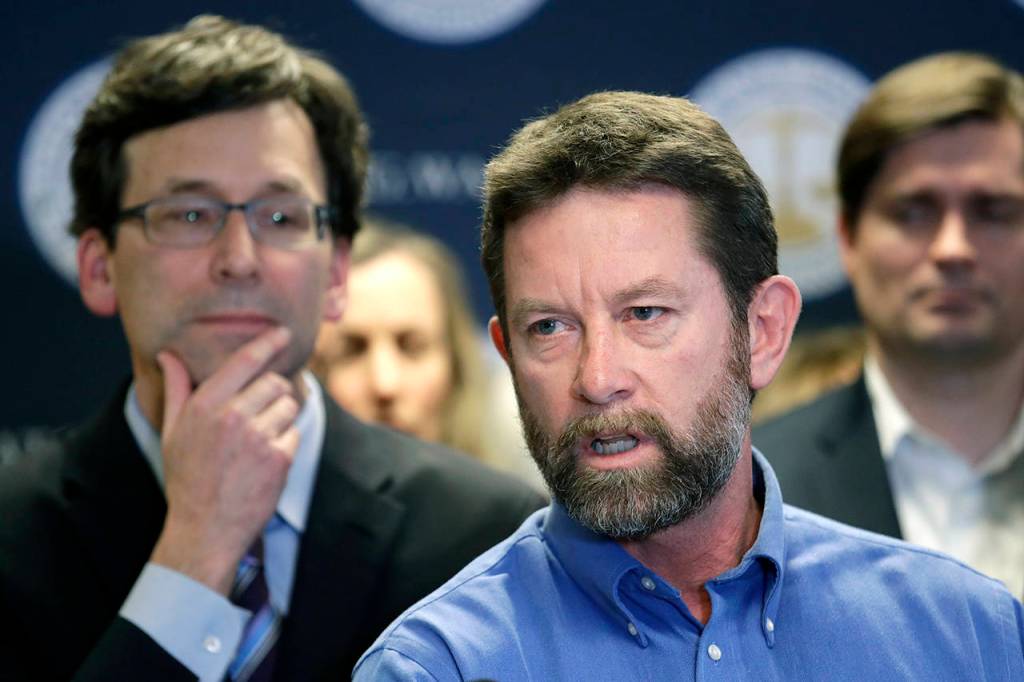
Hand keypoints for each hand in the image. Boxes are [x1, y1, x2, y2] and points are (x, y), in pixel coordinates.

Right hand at [150, 327, 299, 594]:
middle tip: (257, 420)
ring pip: (288, 406)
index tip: (283, 332)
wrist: (204, 529)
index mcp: (204, 404)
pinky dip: (284, 446)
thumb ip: (177, 390)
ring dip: (279, 421)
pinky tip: (263, 465)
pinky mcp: (279, 456)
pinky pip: (294, 434)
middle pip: (274, 382)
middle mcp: (231, 415)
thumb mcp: (173, 432)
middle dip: (272, 396)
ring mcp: (257, 436)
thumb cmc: (187, 478)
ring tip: (256, 447)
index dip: (267, 343)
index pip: (244, 360)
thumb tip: (168, 355)